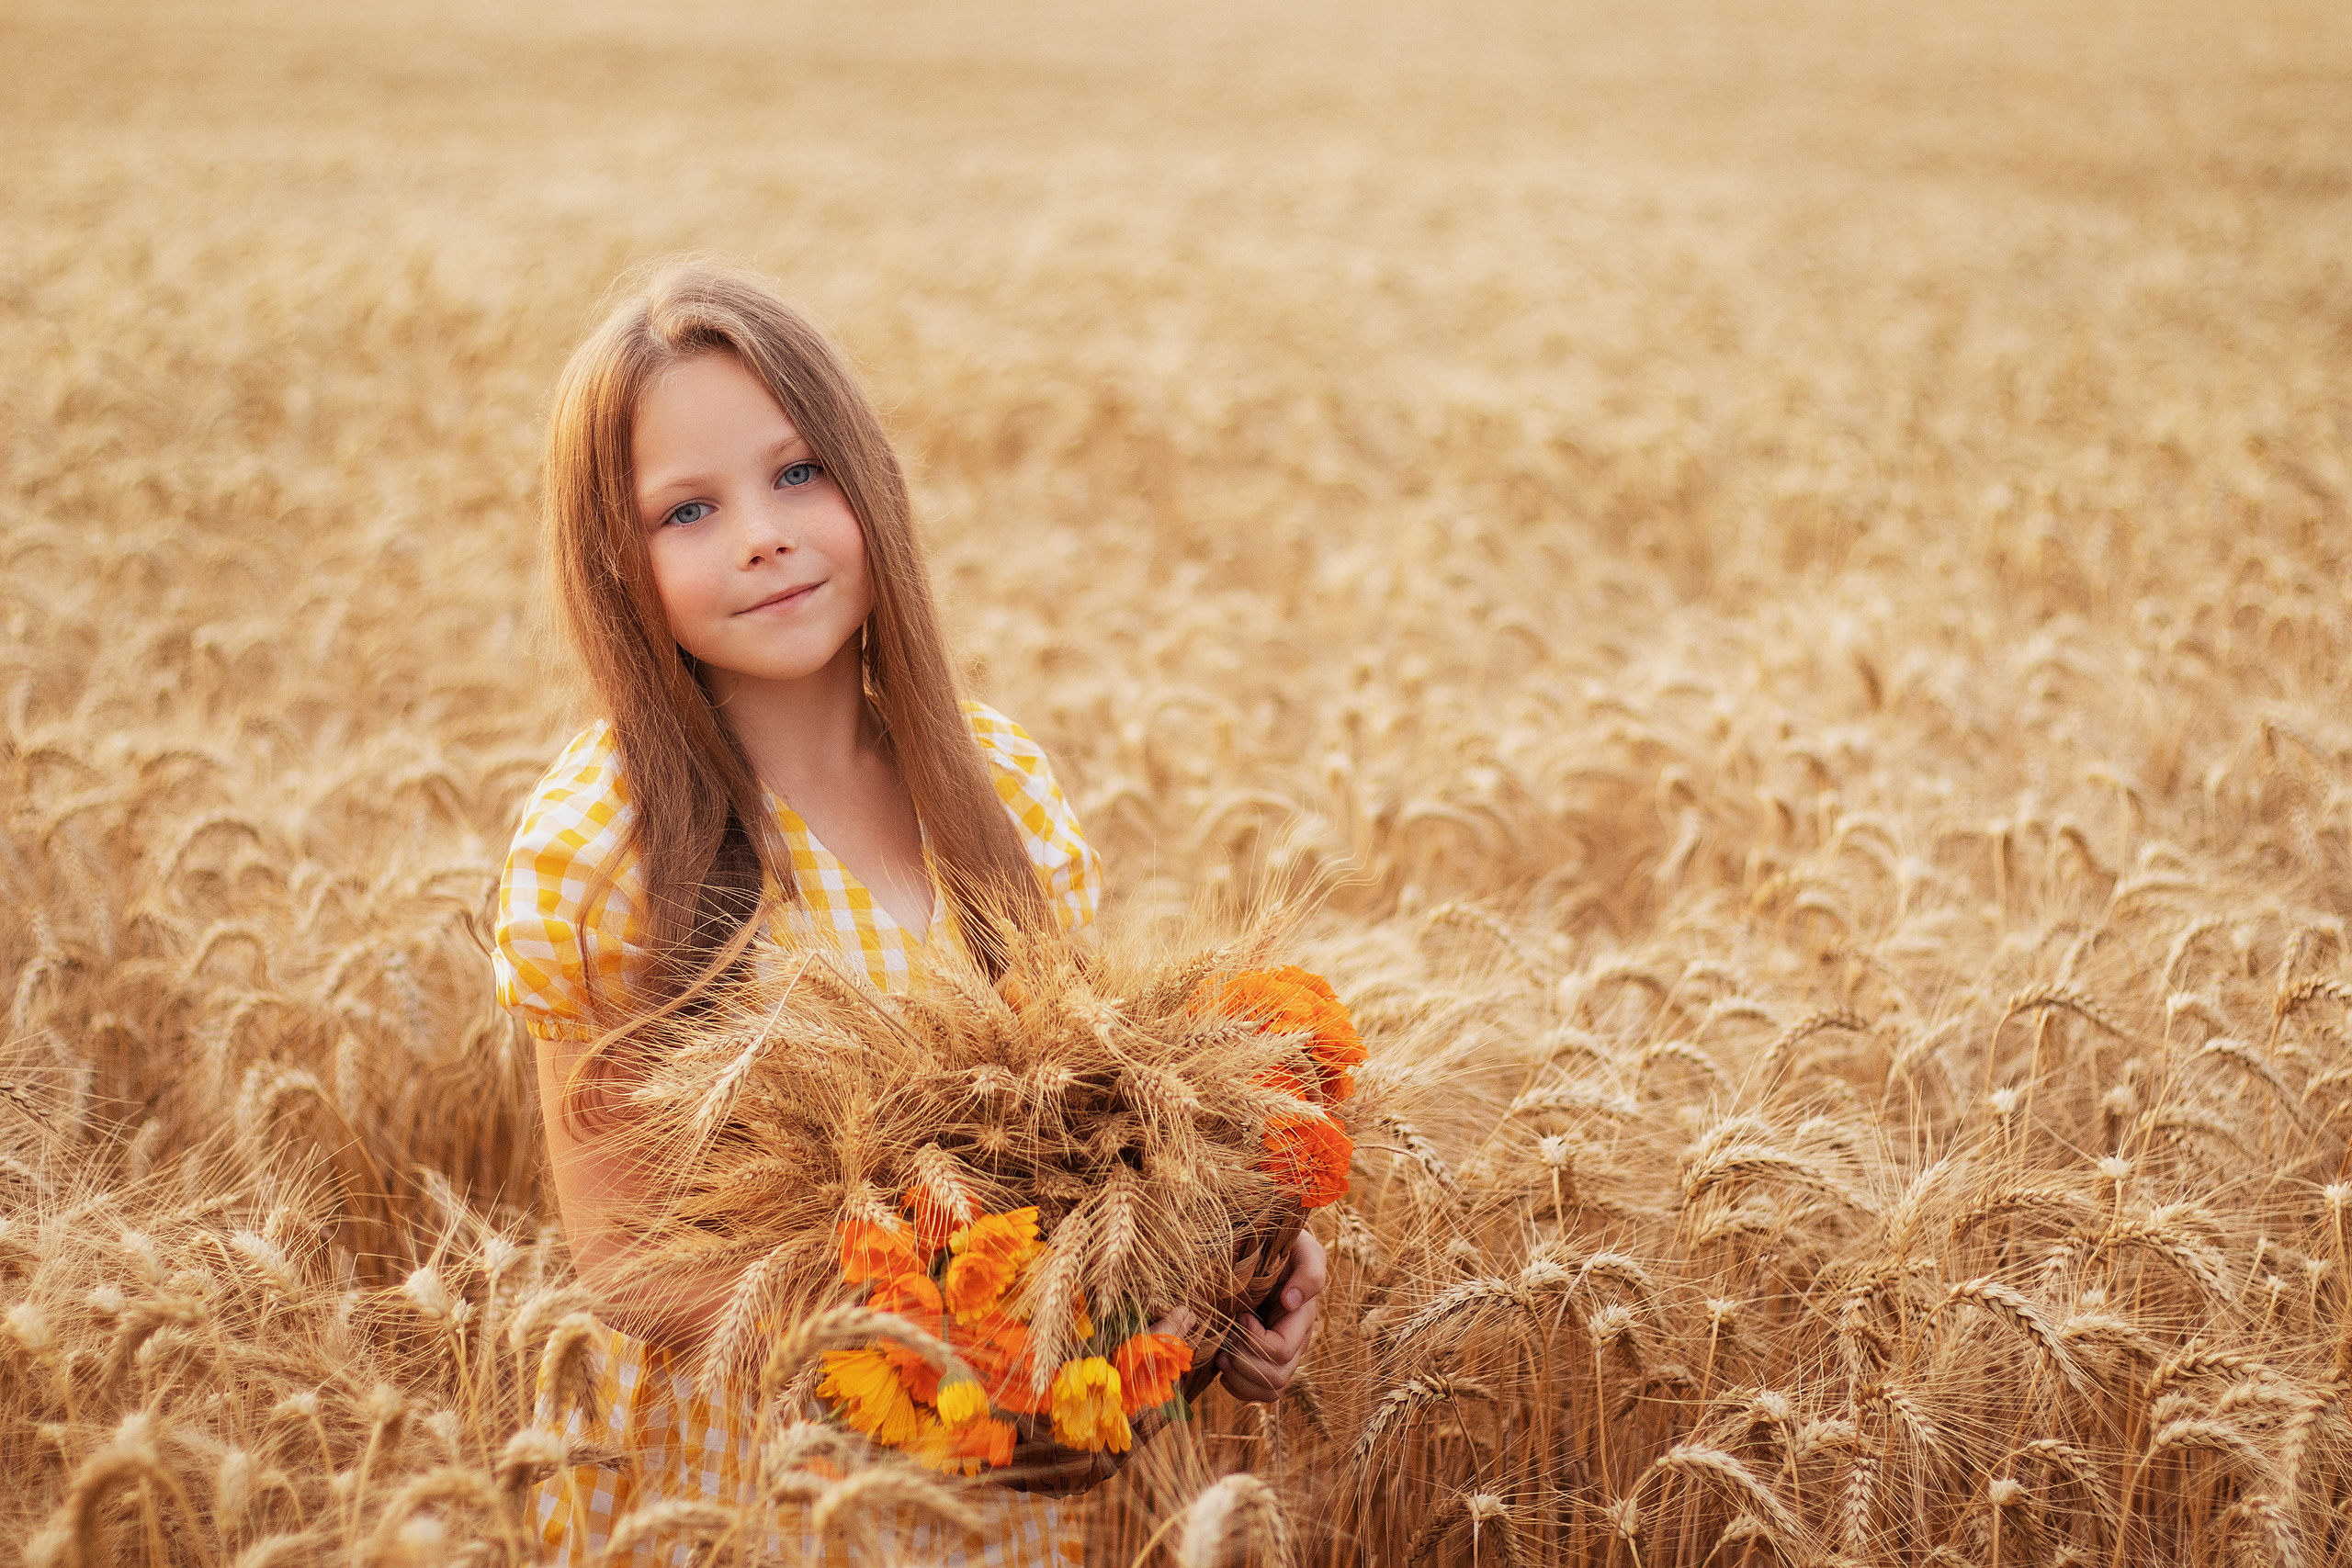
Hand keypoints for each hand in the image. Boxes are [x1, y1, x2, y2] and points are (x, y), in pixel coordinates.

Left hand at [1216, 1229, 1326, 1403]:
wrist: (1266, 1248)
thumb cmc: (1283, 1245)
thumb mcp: (1302, 1248)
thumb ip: (1309, 1271)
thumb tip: (1292, 1302)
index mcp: (1302, 1318)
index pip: (1282, 1350)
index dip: (1257, 1341)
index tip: (1242, 1316)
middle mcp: (1295, 1342)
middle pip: (1277, 1378)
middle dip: (1244, 1364)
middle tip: (1224, 1340)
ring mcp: (1279, 1356)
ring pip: (1269, 1391)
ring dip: (1239, 1378)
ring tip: (1221, 1354)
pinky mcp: (1262, 1361)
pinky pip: (1256, 1393)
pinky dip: (1236, 1386)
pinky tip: (1223, 1364)